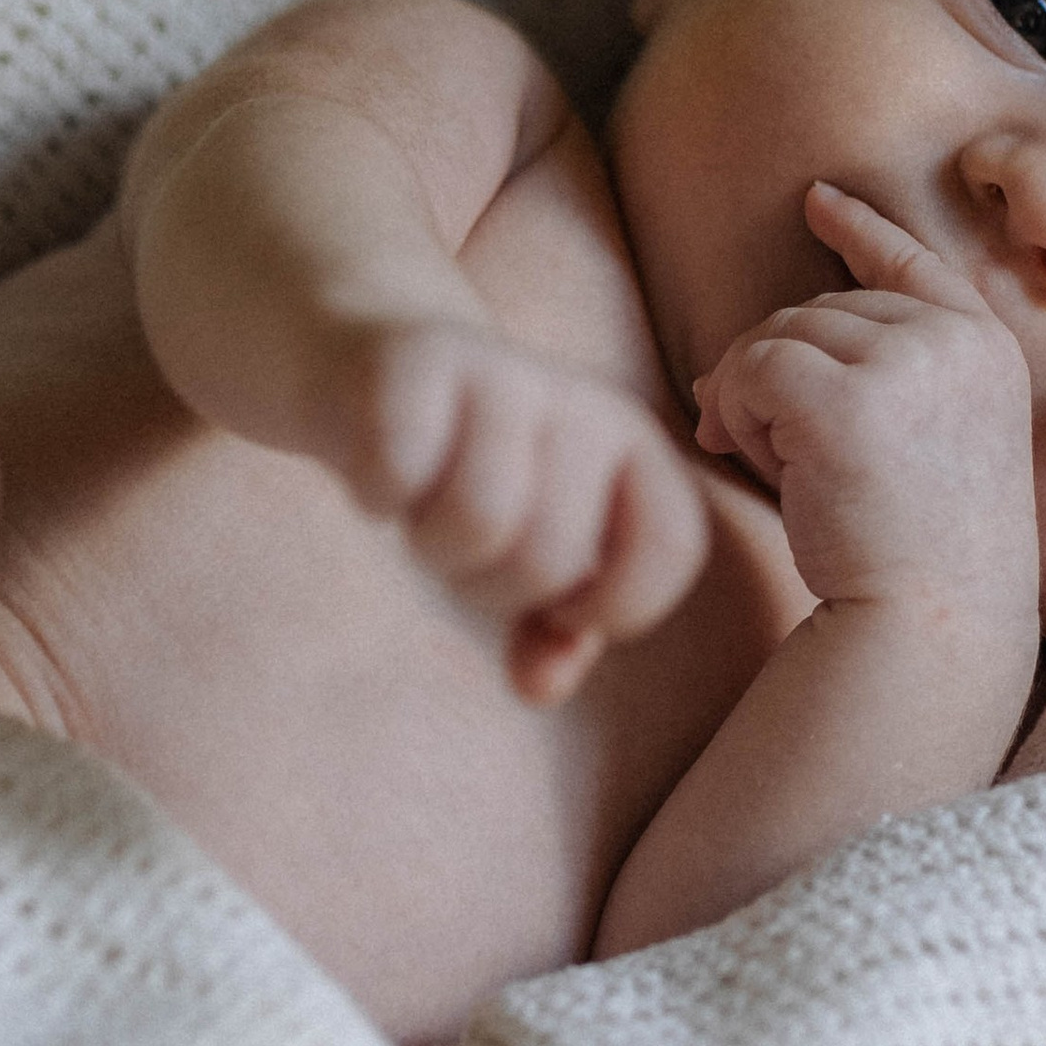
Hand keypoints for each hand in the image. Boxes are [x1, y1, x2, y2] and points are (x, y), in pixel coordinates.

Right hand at [331, 320, 711, 702]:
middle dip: (491, 588)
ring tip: (425, 516)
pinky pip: (398, 471)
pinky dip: (376, 497)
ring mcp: (502, 372)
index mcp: (633, 446)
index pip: (672, 543)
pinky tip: (380, 479)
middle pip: (552, 558)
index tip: (564, 610)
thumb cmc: (468, 472)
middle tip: (467, 551)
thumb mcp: (530, 550)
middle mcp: (582, 401)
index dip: (620, 603)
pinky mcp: (414, 360)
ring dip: (432, 547)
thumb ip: (559, 631)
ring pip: (480, 520)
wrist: (373, 361)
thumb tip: (541, 686)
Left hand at [693, 183, 1038, 627]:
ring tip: (769, 465)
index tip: (817, 200)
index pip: (913, 263)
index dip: (860, 230)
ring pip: (778, 334)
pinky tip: (750, 462)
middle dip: (772, 368)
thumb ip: (869, 384)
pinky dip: (734, 414)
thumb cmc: (919, 560)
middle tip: (754, 444)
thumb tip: (730, 364)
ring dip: (750, 397)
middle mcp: (953, 342)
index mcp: (986, 350)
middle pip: (819, 307)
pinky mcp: (844, 400)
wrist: (932, 627)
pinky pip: (751, 369)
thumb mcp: (924, 449)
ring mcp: (904, 364)